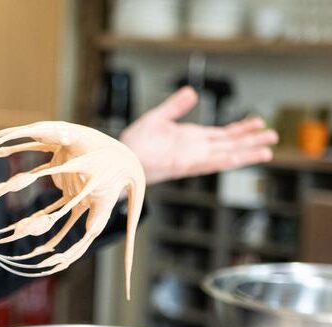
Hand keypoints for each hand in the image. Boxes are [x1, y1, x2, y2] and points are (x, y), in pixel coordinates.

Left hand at [119, 86, 278, 184]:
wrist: (121, 158)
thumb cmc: (135, 143)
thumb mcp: (158, 117)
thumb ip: (176, 106)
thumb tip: (192, 92)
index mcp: (190, 139)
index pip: (221, 134)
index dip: (240, 130)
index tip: (257, 124)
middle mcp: (195, 150)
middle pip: (229, 145)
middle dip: (250, 141)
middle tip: (273, 137)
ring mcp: (191, 159)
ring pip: (225, 155)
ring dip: (246, 153)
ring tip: (268, 150)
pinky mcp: (184, 165)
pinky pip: (210, 162)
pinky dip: (227, 160)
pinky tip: (242, 158)